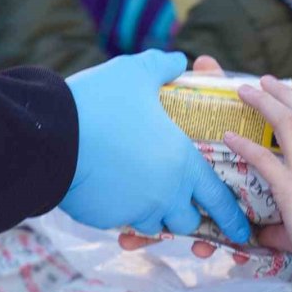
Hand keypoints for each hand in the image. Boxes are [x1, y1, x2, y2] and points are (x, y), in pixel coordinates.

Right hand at [60, 51, 250, 243]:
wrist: (50, 135)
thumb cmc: (101, 103)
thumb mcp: (136, 72)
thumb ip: (162, 67)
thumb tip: (177, 61)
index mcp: (182, 164)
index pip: (219, 200)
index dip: (232, 217)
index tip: (241, 229)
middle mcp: (163, 195)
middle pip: (186, 221)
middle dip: (186, 214)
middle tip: (178, 198)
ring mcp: (132, 211)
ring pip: (153, 225)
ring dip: (154, 214)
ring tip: (142, 193)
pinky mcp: (103, 218)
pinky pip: (120, 221)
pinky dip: (121, 211)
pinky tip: (112, 189)